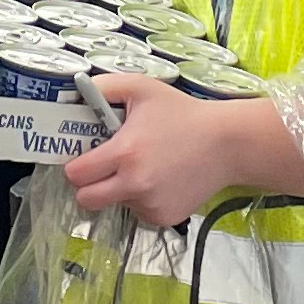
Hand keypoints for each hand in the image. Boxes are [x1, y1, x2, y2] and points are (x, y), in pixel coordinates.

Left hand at [64, 74, 303, 224]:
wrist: (227, 144)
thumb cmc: (183, 113)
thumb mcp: (142, 88)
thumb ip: (105, 86)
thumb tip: (78, 90)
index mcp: (125, 153)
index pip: (76, 175)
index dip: (76, 165)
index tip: (84, 158)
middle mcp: (135, 185)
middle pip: (86, 200)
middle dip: (88, 186)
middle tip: (103, 169)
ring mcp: (150, 205)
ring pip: (115, 204)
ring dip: (120, 190)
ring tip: (144, 167)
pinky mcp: (164, 217)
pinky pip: (139, 212)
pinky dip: (142, 200)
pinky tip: (160, 180)